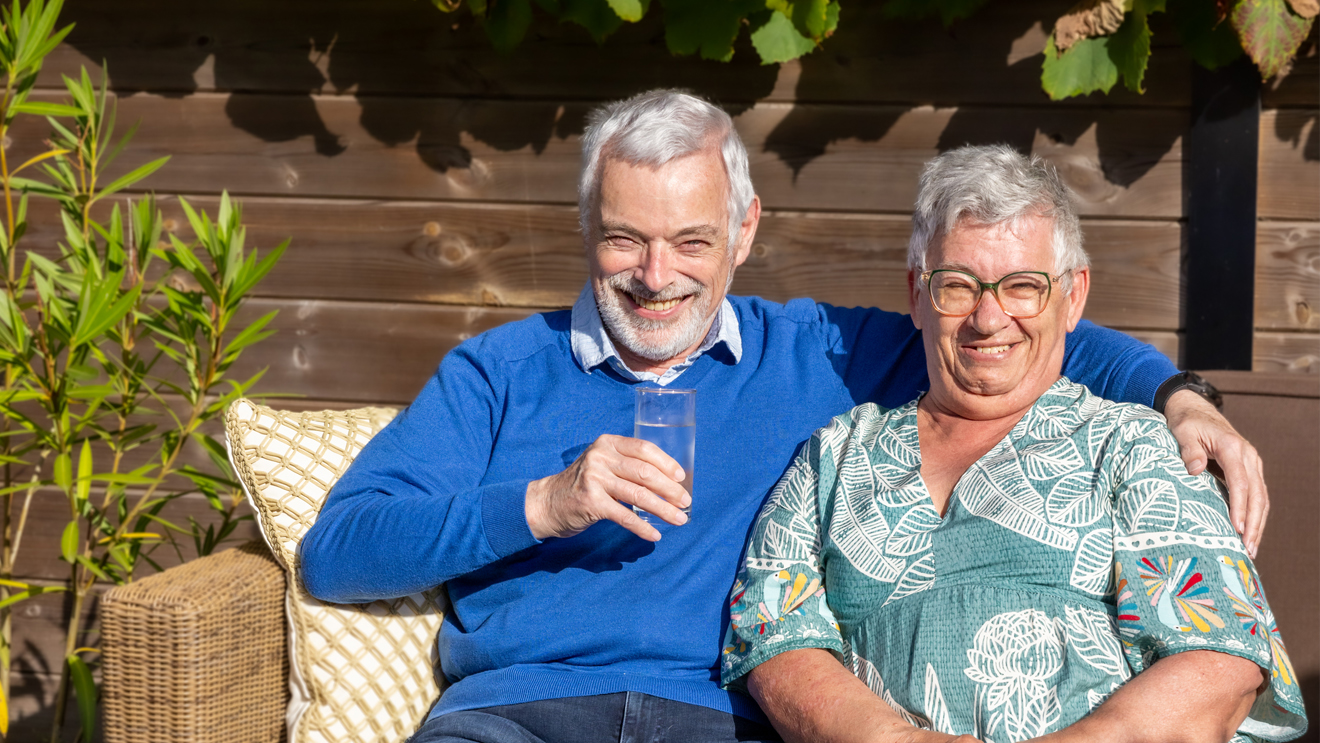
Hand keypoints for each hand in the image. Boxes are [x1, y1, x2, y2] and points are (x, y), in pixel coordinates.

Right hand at [524, 434, 689, 541]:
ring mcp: (594, 479)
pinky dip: (642, 527)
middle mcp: (600, 457)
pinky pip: (624, 516)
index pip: (644, 449)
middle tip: (685, 501)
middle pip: (645, 472)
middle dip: (670, 489)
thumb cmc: (582, 484)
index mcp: (607, 443)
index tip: (681, 477)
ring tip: (679, 519)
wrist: (546, 503)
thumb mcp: (601, 463)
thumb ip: (626, 464)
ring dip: (663, 509)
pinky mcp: (590, 502)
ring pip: (638, 495)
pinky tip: (655, 535)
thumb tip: (667, 479)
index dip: (666, 463)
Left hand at [1163, 389, 1267, 556]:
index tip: (1238, 529)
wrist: (1194, 409)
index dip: (1240, 507)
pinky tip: (1249, 533)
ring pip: (1261, 497)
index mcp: (1232, 447)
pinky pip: (1256, 494)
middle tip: (1248, 548)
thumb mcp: (1182, 431)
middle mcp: (1247, 455)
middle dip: (1254, 523)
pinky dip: (1255, 514)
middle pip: (1257, 494)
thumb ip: (1189, 450)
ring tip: (1251, 548)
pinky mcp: (1248, 469)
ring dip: (1258, 523)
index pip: (1240, 482)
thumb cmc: (1186, 422)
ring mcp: (1251, 462)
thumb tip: (1194, 470)